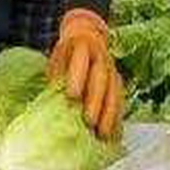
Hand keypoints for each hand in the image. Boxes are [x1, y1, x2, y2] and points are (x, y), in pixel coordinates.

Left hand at [49, 8, 123, 139]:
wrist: (88, 36)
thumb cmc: (67, 53)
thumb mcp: (59, 57)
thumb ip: (56, 73)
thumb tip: (49, 96)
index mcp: (82, 46)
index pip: (82, 59)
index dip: (78, 76)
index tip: (72, 95)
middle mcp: (101, 57)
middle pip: (101, 78)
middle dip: (96, 100)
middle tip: (88, 121)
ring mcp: (113, 69)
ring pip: (115, 91)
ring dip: (109, 113)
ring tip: (102, 134)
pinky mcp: (118, 82)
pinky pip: (121, 100)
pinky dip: (118, 117)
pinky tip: (114, 134)